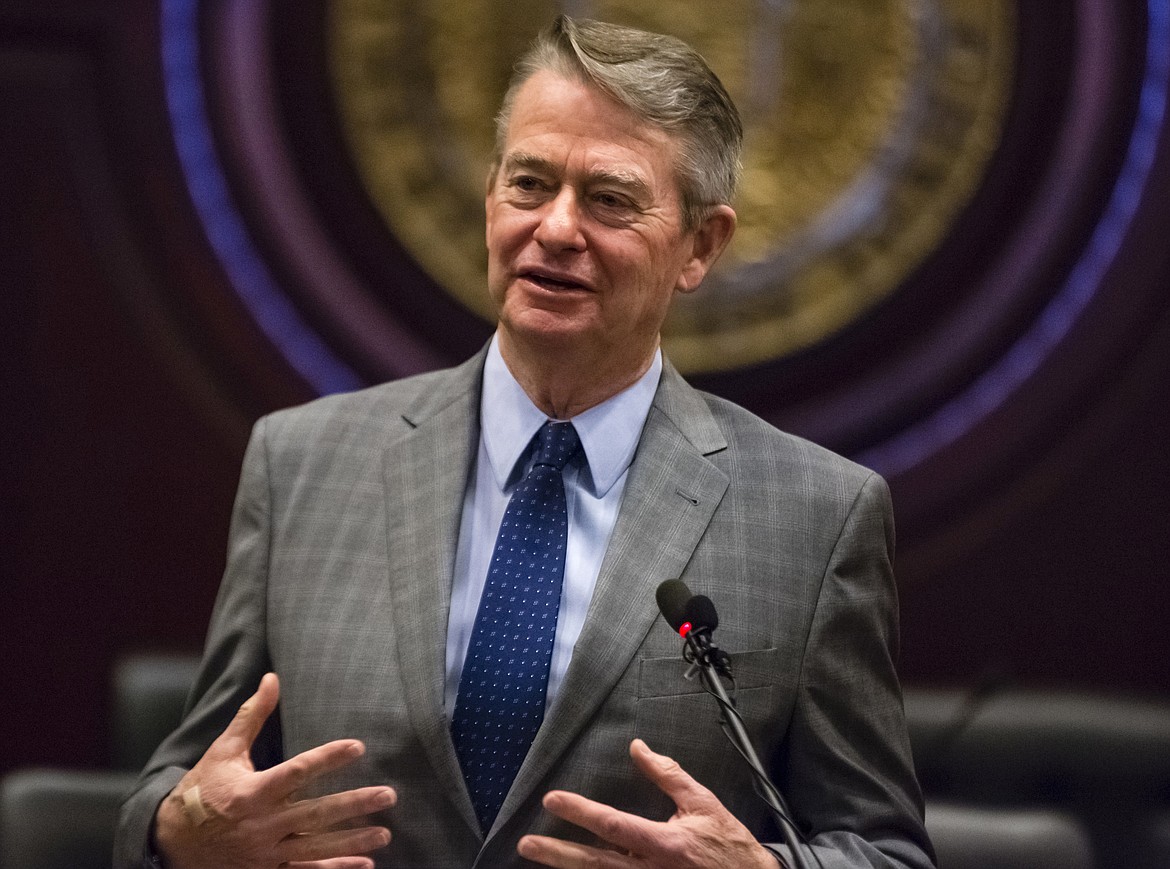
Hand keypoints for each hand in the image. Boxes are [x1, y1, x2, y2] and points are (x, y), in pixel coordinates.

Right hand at [153, 672, 395, 868]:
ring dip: (353, 841)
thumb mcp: (224, 751)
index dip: (328, 759)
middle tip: (388, 795)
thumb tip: (272, 678)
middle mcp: (260, 825)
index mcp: (251, 793)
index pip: (297, 772)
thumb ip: (251, 716)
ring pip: (316, 847)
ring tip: (386, 833)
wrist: (173, 841)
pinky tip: (365, 863)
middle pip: (315, 815)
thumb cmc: (203, 789)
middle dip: (354, 805)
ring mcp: (264, 854)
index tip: (358, 747)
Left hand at [517, 738, 776, 868]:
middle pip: (595, 864)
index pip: (613, 825)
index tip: (552, 800)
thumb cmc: (729, 846)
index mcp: (665, 844)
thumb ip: (667, 775)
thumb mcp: (702, 803)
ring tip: (537, 860)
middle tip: (526, 844)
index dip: (581, 812)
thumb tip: (638, 748)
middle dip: (558, 855)